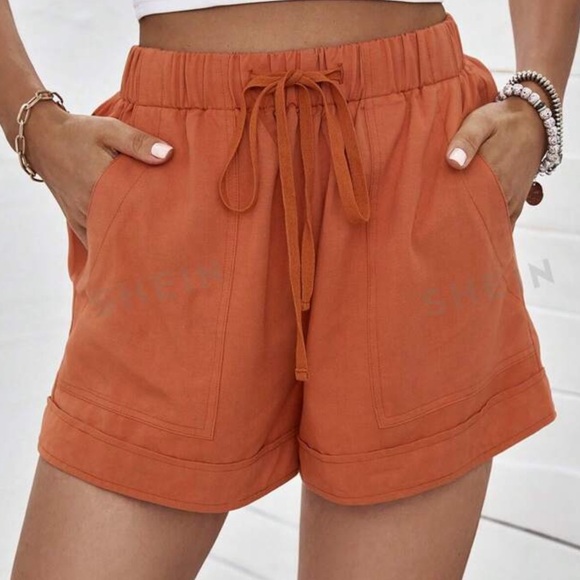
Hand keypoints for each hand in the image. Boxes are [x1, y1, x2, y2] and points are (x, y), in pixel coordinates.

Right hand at [22, 102, 173, 248]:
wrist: (41, 138)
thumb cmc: (79, 132)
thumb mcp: (110, 129)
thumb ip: (139, 142)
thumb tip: (168, 154)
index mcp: (100, 183)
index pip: (134, 207)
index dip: (156, 215)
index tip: (176, 221)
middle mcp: (88, 205)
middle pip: (124, 227)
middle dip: (146, 232)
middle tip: (170, 237)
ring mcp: (80, 216)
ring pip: (109, 237)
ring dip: (129, 239)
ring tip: (154, 244)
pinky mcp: (75, 221)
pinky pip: (95, 240)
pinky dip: (110, 244)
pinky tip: (129, 247)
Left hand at [445, 95, 547, 226]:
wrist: (535, 118)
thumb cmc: (501, 120)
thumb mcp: (481, 121)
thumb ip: (467, 140)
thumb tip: (453, 162)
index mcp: (492, 178)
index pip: (467, 209)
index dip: (450, 220)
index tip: (433, 225)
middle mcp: (505, 194)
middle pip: (477, 221)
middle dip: (458, 228)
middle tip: (436, 231)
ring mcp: (511, 200)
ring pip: (489, 223)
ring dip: (471, 227)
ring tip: (448, 231)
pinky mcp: (516, 201)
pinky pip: (501, 221)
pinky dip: (486, 225)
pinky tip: (469, 227)